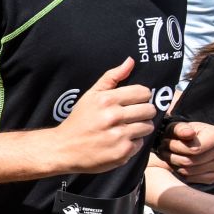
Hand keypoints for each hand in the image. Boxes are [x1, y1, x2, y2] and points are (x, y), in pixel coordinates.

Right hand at [54, 58, 155, 172]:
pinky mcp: (122, 152)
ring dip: (139, 128)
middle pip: (149, 110)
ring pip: (148, 127)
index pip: (144, 93)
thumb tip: (131, 61)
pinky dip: (132, 143)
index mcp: (106, 100)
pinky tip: (119, 142)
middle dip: (142, 112)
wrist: (63, 148)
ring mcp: (119, 136)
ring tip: (125, 130)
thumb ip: (111, 77)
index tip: (132, 103)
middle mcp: (113, 117)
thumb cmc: (79, 120)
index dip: (141, 97)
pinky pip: (141, 143)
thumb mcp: (90, 96)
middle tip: (130, 117)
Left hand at [163, 120, 213, 185]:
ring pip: (190, 172)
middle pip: (190, 162)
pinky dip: (181, 172)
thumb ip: (181, 128)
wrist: (194, 140)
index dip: (176, 147)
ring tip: (168, 156)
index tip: (166, 141)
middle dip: (172, 156)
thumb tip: (189, 133)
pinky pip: (193, 179)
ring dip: (174, 165)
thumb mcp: (179, 126)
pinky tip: (178, 164)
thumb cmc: (185, 132)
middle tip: (163, 150)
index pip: (194, 149)